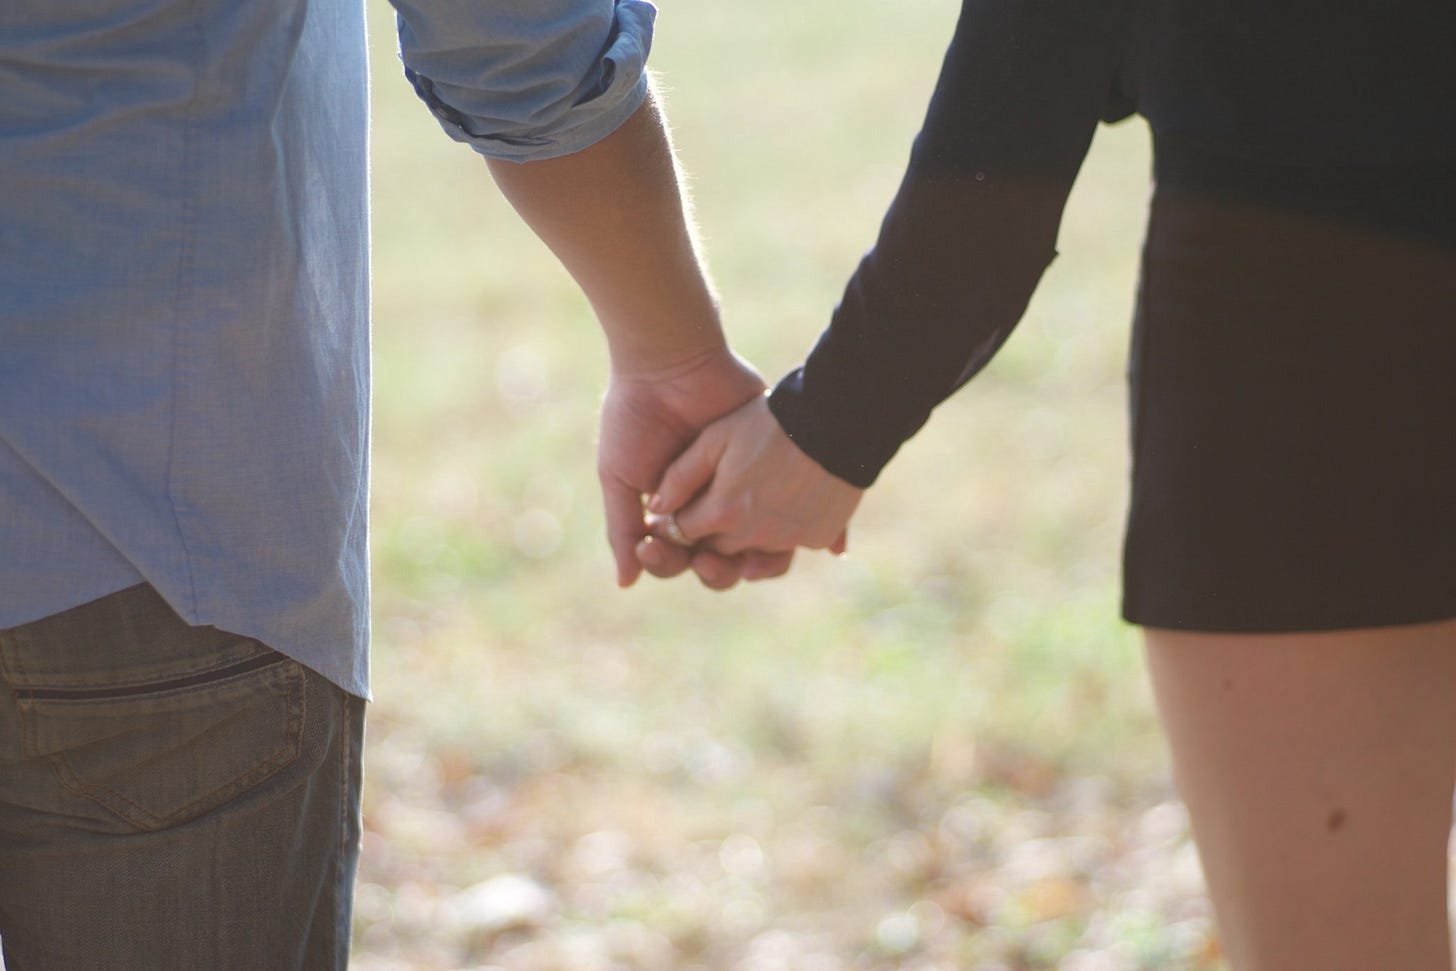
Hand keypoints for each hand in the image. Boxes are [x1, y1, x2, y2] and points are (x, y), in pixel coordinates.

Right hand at [598, 345, 794, 588]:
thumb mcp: (620, 476)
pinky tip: (798, 543)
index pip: (677, 557)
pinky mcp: (775, 469)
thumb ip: (622, 528)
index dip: (667, 562)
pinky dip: (804, 532)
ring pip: (758, 546)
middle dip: (712, 569)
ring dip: (752, 561)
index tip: (654, 549)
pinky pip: (795, 511)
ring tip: (741, 556)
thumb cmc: (635, 419)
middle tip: (703, 558)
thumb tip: (626, 583)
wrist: (669, 365)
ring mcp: (746, 489)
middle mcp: (712, 506)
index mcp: (674, 512)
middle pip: (719, 560)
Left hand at [648, 394, 863, 556]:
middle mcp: (754, 535)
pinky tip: (782, 508)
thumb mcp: (716, 437)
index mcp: (723, 511)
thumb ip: (680, 476)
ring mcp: (789, 539)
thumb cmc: (768, 420)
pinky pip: (791, 546)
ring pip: (753, 554)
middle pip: (716, 550)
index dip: (675, 522)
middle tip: (711, 510)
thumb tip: (656, 509)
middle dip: (707, 536)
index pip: (683, 532)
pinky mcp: (818, 537)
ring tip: (747, 511)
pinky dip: (783, 534)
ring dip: (744, 540)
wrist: (835, 416)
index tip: (678, 510)